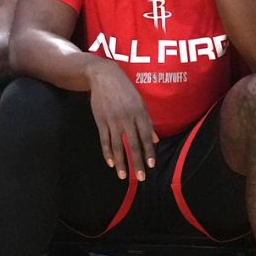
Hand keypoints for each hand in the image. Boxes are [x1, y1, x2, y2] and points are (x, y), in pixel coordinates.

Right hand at [88, 61, 157, 180]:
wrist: (103, 77)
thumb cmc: (125, 89)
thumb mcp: (140, 102)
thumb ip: (147, 122)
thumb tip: (155, 140)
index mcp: (138, 114)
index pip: (145, 137)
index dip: (148, 152)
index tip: (151, 165)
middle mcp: (126, 118)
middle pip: (132, 144)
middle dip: (136, 162)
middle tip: (140, 177)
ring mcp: (112, 120)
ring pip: (117, 145)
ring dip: (121, 162)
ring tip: (123, 176)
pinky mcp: (100, 121)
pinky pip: (104, 140)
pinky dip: (107, 152)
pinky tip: (110, 163)